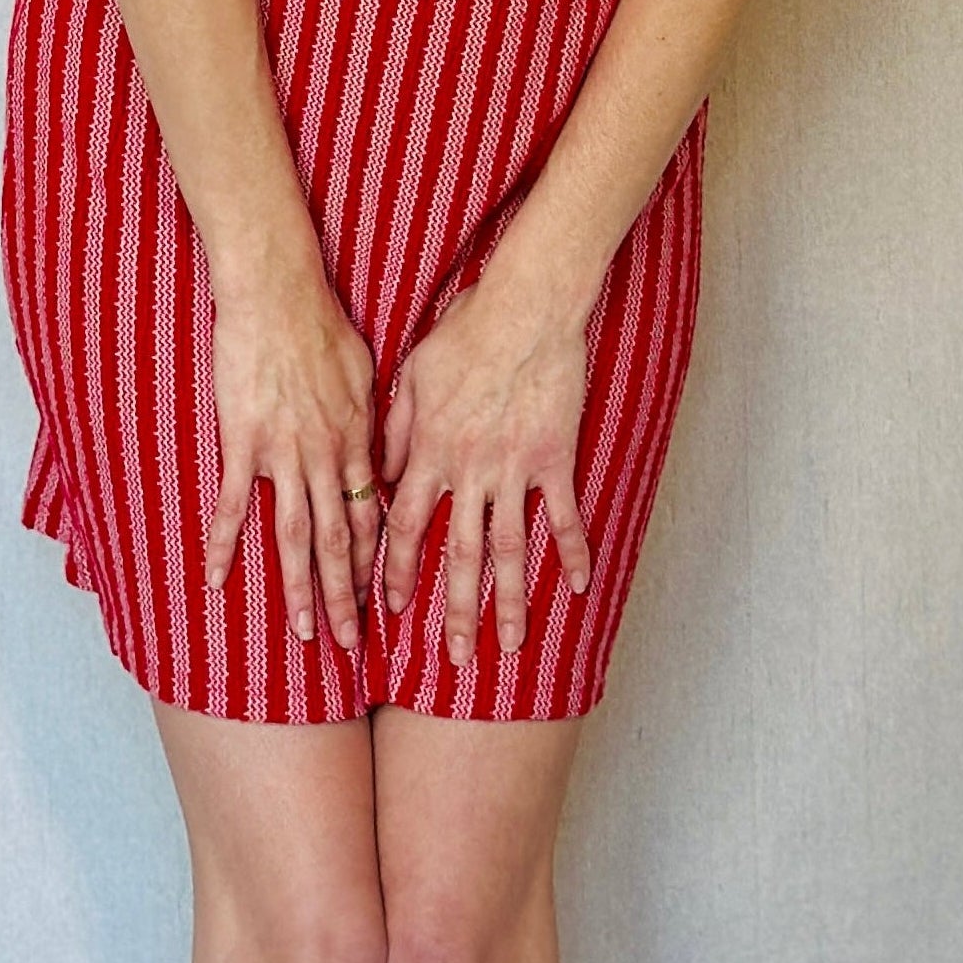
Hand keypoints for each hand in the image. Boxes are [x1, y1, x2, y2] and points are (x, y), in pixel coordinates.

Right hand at [204, 264, 378, 653]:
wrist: (278, 293)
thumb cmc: (323, 323)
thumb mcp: (368, 371)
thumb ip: (375, 417)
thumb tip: (383, 449)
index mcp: (357, 440)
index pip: (370, 514)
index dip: (374, 562)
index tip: (379, 600)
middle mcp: (325, 456)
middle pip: (338, 540)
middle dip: (346, 596)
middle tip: (350, 643)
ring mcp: (283, 452)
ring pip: (295, 535)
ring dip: (300, 589)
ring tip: (305, 631)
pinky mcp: (242, 441)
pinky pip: (232, 504)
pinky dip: (223, 544)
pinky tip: (214, 579)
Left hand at [379, 264, 593, 667]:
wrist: (526, 305)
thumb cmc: (466, 330)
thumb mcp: (412, 375)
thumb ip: (396, 430)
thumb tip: (382, 476)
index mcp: (429, 451)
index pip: (401, 525)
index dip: (394, 570)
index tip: (390, 608)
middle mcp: (469, 469)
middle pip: (457, 554)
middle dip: (454, 611)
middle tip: (454, 658)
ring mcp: (514, 467)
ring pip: (509, 548)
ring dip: (511, 601)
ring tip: (512, 644)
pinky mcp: (555, 456)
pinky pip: (564, 514)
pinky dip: (574, 550)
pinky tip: (581, 585)